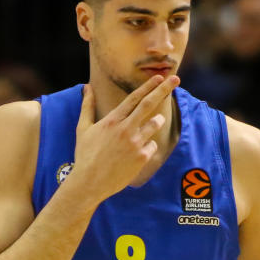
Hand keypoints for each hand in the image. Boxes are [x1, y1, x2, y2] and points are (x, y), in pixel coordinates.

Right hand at [67, 76, 178, 205]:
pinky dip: (147, 145)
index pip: (134, 98)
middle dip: (164, 89)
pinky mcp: (142, 157)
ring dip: (156, 120)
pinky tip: (135, 153)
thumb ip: (87, 106)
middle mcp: (125, 128)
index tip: (159, 77)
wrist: (89, 182)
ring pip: (155, 123)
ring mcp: (135, 143)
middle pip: (149, 104)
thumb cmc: (85, 155)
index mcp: (112, 120)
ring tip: (151, 123)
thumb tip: (87, 87)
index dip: (148, 86)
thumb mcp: (83, 128)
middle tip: (176, 79)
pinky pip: (152, 145)